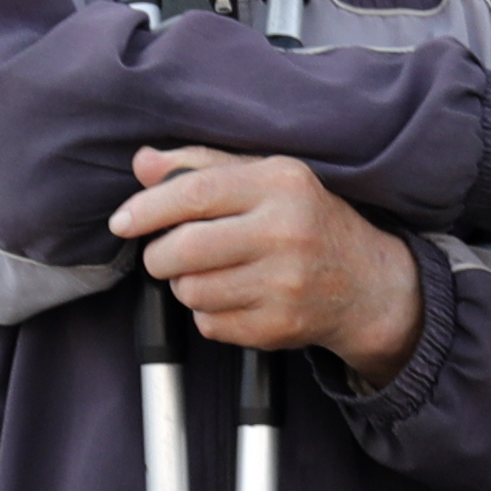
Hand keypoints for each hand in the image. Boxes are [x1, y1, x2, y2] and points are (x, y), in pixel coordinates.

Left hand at [113, 147, 424, 382]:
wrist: (367, 283)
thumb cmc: (307, 222)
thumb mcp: (266, 178)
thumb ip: (203, 167)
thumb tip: (143, 164)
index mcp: (281, 184)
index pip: (195, 193)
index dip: (148, 209)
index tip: (123, 221)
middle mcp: (286, 232)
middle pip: (184, 249)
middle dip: (158, 255)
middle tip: (164, 254)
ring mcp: (284, 284)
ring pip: (191, 290)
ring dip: (184, 285)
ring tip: (208, 273)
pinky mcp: (279, 326)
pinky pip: (210, 323)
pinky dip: (208, 313)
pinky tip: (233, 296)